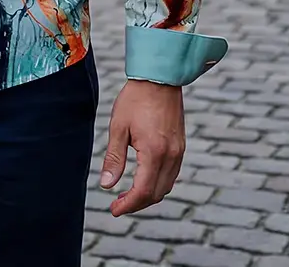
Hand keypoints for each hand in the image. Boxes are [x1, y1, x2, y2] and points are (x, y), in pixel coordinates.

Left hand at [98, 79, 184, 215]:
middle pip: (157, 194)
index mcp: (155, 152)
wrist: (160, 78)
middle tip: (117, 204)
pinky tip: (143, 179)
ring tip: (127, 195)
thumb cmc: (136, 100)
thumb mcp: (118, 128)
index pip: (143, 191)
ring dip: (148, 195)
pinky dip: (158, 184)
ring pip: (166, 186)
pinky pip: (172, 174)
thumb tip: (107, 185)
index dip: (128, 205)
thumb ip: (114, 159)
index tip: (113, 210)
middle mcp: (171, 155)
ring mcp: (179, 151)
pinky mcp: (181, 146)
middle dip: (137, 204)